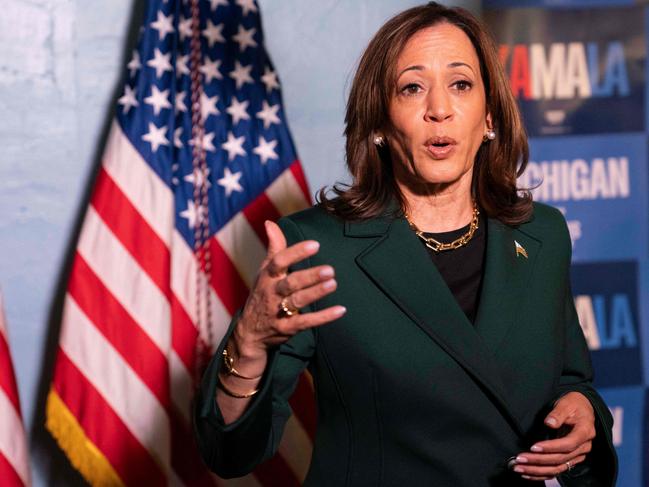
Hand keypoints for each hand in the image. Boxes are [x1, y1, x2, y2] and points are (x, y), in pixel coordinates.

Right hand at [229, 220, 345, 375]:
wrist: (249, 332)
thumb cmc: (262, 294)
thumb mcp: (264, 271)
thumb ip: (273, 248)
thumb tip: (270, 222)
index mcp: (267, 277)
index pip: (279, 261)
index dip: (296, 253)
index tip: (315, 245)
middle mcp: (271, 293)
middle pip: (290, 283)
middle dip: (309, 276)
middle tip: (329, 269)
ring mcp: (278, 312)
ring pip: (297, 301)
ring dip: (315, 293)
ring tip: (333, 283)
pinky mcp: (287, 328)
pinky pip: (305, 322)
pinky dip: (323, 317)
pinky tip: (340, 310)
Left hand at [512, 392, 594, 480]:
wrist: (583, 409)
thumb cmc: (573, 405)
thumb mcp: (566, 404)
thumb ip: (558, 413)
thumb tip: (549, 423)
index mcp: (585, 432)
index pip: (568, 445)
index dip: (550, 447)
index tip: (533, 447)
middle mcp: (583, 447)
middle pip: (560, 459)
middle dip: (538, 460)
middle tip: (520, 459)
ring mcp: (577, 455)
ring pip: (557, 468)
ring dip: (537, 470)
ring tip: (519, 468)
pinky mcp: (570, 460)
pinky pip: (557, 470)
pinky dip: (542, 474)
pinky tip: (527, 474)